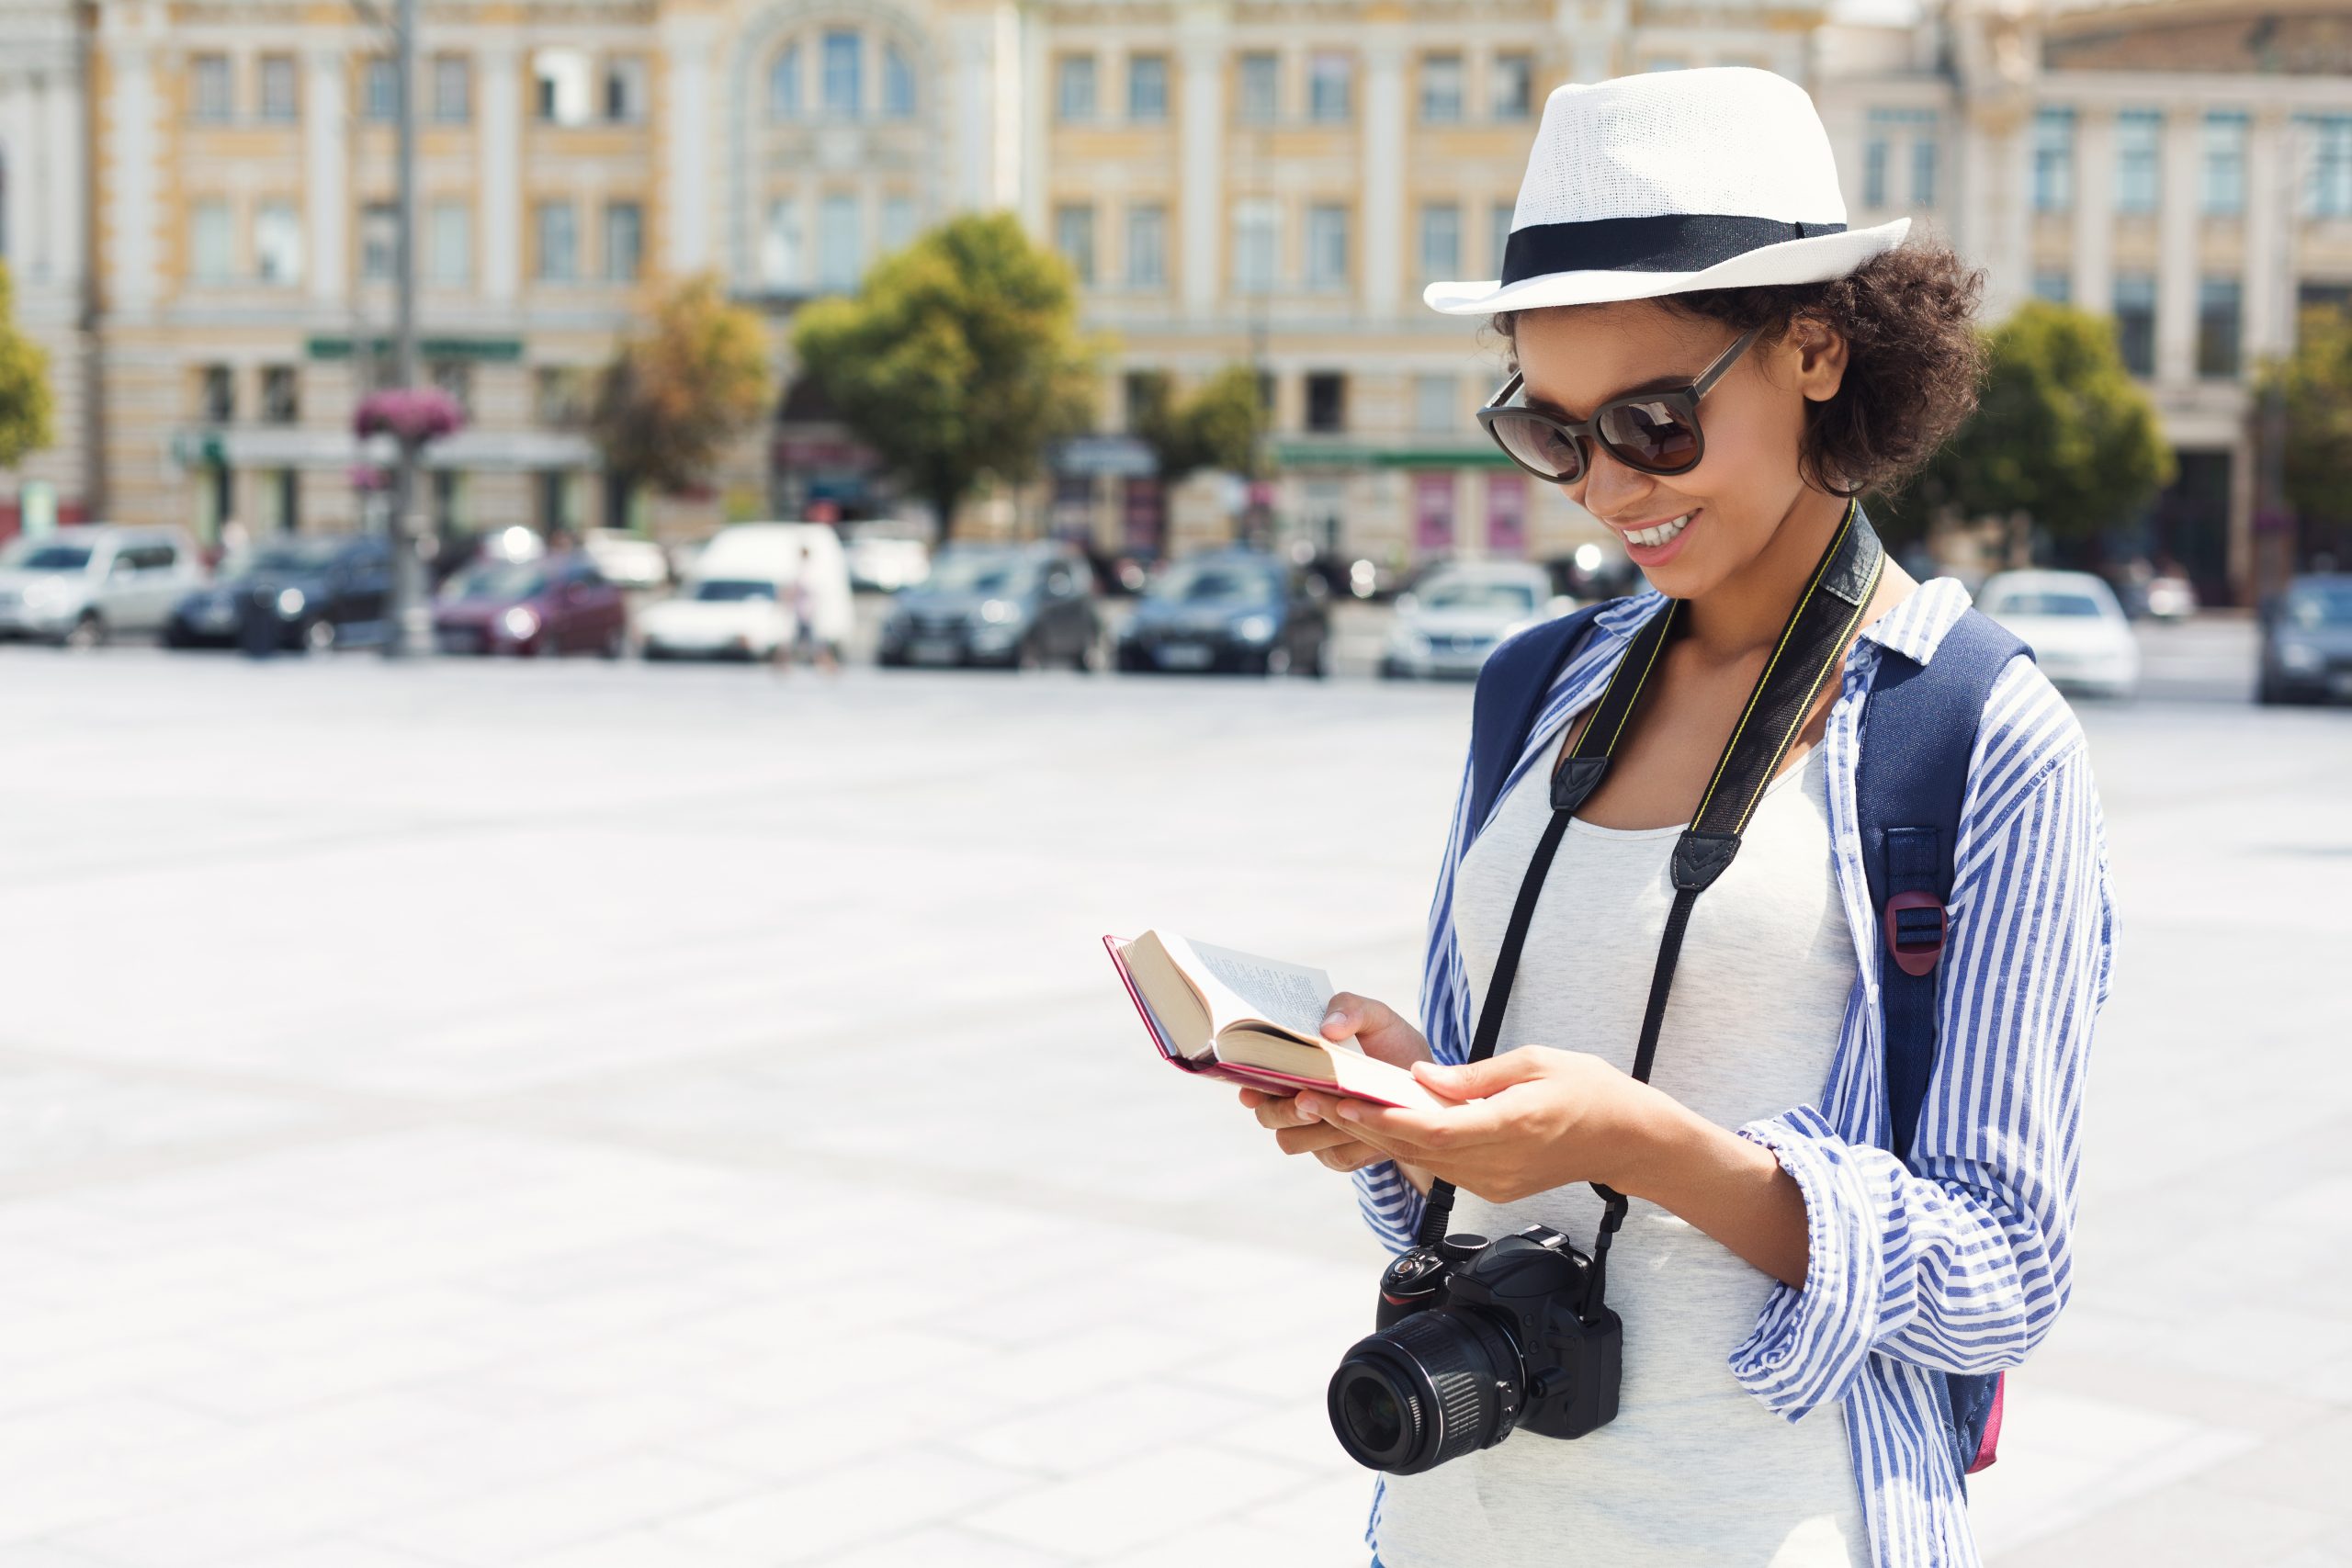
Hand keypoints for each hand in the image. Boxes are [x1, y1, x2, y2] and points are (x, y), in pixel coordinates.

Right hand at [1239, 991, 1433, 1180]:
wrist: (1429, 1083)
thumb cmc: (1390, 1042)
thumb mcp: (1376, 1016)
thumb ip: (1351, 1007)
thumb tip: (1327, 1028)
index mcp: (1292, 1064)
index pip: (1253, 1078)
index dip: (1247, 1085)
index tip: (1252, 1090)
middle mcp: (1294, 1099)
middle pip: (1267, 1116)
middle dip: (1284, 1109)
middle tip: (1307, 1098)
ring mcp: (1313, 1131)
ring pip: (1291, 1141)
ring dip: (1317, 1127)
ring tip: (1347, 1109)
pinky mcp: (1338, 1154)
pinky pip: (1333, 1157)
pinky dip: (1350, 1142)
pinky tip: (1372, 1126)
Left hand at [1294, 1047, 1683, 1204]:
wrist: (1630, 1140)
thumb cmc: (1589, 1090)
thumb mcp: (1536, 1062)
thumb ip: (1474, 1075)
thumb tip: (1421, 1078)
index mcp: (1507, 1126)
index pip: (1431, 1128)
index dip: (1381, 1118)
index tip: (1341, 1101)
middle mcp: (1496, 1163)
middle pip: (1414, 1147)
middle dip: (1358, 1124)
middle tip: (1310, 1098)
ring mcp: (1494, 1181)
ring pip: (1422, 1160)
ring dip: (1376, 1136)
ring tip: (1329, 1108)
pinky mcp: (1495, 1187)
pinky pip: (1442, 1166)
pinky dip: (1408, 1146)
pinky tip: (1379, 1125)